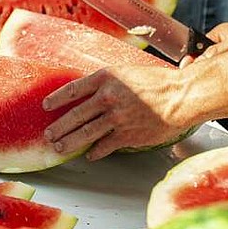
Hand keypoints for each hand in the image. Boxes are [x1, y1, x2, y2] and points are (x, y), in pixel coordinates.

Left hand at [42, 66, 190, 160]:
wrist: (182, 97)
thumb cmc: (160, 82)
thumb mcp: (129, 73)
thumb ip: (110, 83)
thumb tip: (94, 92)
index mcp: (106, 78)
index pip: (73, 89)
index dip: (57, 98)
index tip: (45, 106)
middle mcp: (107, 98)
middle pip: (75, 115)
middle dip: (59, 127)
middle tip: (48, 134)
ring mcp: (116, 118)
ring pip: (85, 133)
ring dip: (69, 142)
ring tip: (60, 147)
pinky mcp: (127, 135)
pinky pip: (104, 146)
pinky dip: (95, 152)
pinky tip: (90, 155)